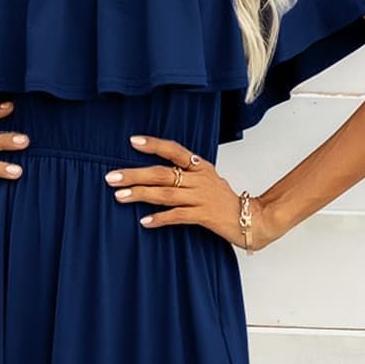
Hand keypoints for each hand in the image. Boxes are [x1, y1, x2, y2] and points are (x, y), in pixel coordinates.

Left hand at [104, 133, 279, 251]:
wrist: (253, 220)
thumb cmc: (225, 201)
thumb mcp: (209, 180)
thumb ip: (187, 174)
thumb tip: (156, 174)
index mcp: (200, 166)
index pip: (174, 150)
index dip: (154, 145)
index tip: (133, 142)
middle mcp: (200, 179)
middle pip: (162, 173)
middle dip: (134, 174)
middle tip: (111, 177)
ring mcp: (202, 197)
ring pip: (165, 193)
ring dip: (140, 194)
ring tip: (119, 196)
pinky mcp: (205, 216)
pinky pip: (177, 216)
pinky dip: (160, 218)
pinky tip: (144, 222)